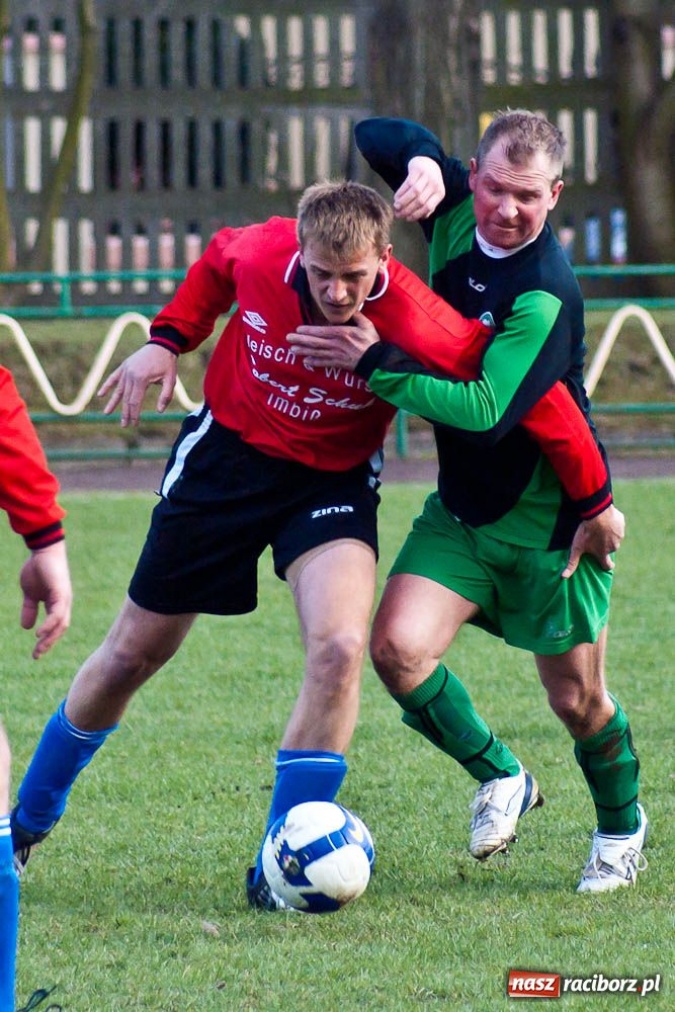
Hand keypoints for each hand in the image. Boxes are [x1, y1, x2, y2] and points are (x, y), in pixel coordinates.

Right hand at [19, 541, 72, 658]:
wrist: (42, 551)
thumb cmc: (37, 569)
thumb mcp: (30, 594)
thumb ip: (29, 609)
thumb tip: (27, 627)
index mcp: (56, 605)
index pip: (54, 627)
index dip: (46, 641)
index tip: (35, 653)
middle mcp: (63, 604)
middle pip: (60, 629)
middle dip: (48, 644)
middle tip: (36, 656)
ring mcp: (64, 599)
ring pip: (61, 624)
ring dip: (50, 638)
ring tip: (39, 649)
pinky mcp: (61, 593)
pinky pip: (58, 613)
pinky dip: (50, 625)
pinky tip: (40, 634)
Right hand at [97, 344, 177, 425]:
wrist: (162, 345)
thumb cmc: (167, 364)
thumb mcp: (171, 381)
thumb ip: (165, 396)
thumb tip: (159, 412)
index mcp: (141, 380)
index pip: (135, 402)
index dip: (134, 414)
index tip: (134, 424)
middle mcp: (130, 375)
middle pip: (126, 398)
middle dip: (125, 413)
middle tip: (124, 425)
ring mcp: (126, 370)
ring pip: (118, 390)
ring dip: (113, 403)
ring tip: (106, 413)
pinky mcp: (124, 366)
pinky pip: (113, 377)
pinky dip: (107, 386)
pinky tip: (100, 395)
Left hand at [287, 312, 380, 369]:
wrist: (376, 360)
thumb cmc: (372, 342)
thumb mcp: (366, 325)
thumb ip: (357, 316)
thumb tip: (350, 309)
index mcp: (342, 333)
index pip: (321, 331)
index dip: (308, 331)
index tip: (298, 330)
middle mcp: (336, 344)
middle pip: (315, 342)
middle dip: (300, 340)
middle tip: (288, 339)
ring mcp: (336, 355)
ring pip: (317, 352)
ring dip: (304, 351)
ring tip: (293, 350)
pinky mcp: (339, 364)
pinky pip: (324, 363)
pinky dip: (315, 362)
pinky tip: (306, 362)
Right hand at [393, 156, 444, 220]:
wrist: (428, 161)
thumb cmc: (428, 182)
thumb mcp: (431, 194)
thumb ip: (427, 205)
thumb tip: (418, 218)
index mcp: (440, 193)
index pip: (428, 207)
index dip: (416, 214)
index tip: (407, 219)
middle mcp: (435, 184)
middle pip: (420, 200)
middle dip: (408, 209)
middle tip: (398, 214)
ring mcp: (427, 176)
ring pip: (414, 192)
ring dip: (403, 201)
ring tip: (396, 206)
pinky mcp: (418, 170)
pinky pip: (408, 183)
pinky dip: (401, 192)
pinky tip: (396, 197)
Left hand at [562, 504, 625, 578]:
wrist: (597, 513)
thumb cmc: (586, 532)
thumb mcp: (577, 548)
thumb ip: (571, 563)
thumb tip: (563, 577)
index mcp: (603, 553)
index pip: (607, 565)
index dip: (606, 565)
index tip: (606, 564)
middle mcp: (614, 547)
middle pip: (609, 549)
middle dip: (603, 545)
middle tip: (595, 538)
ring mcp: (619, 536)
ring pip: (614, 537)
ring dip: (609, 534)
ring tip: (599, 528)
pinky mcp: (622, 525)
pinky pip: (618, 526)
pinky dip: (613, 524)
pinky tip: (605, 520)